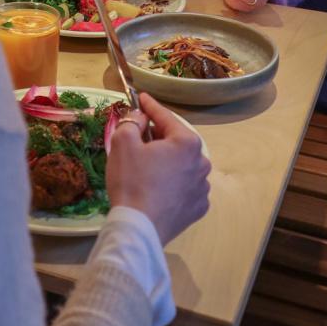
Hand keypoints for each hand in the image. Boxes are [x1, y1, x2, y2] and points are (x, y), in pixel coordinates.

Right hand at [106, 94, 211, 245]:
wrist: (138, 228)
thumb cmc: (131, 181)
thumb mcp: (123, 143)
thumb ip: (132, 122)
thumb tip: (141, 118)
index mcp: (187, 142)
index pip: (166, 117)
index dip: (150, 106)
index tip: (142, 97)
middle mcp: (202, 162)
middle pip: (176, 142)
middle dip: (158, 138)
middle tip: (139, 138)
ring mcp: (203, 187)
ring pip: (183, 166)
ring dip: (168, 162)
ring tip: (148, 168)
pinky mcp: (199, 208)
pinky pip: (185, 188)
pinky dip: (174, 184)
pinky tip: (159, 189)